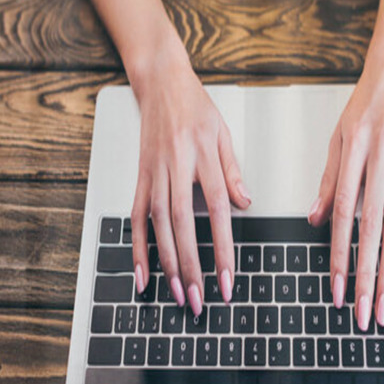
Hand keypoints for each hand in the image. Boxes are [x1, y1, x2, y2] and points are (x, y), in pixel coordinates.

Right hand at [130, 55, 250, 315]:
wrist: (161, 83)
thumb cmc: (196, 107)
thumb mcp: (224, 133)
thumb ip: (233, 171)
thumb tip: (246, 203)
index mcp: (203, 158)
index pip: (216, 211)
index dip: (222, 248)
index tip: (227, 280)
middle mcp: (176, 168)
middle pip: (183, 225)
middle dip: (191, 266)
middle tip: (199, 300)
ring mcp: (154, 174)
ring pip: (158, 226)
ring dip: (167, 263)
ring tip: (177, 294)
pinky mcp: (139, 177)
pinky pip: (137, 217)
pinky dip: (137, 246)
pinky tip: (142, 274)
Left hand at [308, 47, 383, 330]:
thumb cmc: (363, 109)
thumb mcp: (336, 139)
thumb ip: (328, 181)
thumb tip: (314, 220)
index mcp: (353, 153)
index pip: (343, 215)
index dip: (339, 255)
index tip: (336, 288)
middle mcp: (382, 163)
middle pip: (372, 231)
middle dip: (366, 277)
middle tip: (363, 314)